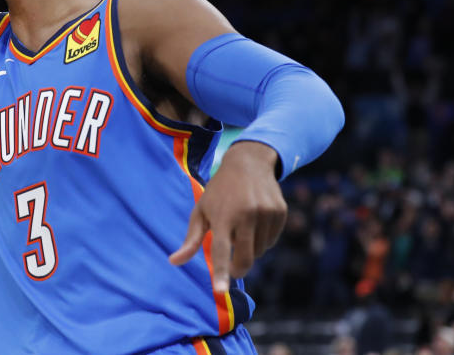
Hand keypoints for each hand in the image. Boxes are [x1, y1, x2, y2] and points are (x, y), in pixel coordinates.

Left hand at [168, 141, 286, 291]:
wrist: (248, 163)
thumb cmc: (219, 192)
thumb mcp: (201, 211)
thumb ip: (191, 239)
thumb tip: (173, 262)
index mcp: (222, 216)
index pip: (221, 250)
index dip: (220, 273)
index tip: (220, 291)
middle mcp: (246, 215)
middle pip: (246, 259)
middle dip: (238, 269)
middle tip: (232, 267)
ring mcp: (266, 213)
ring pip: (260, 251)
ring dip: (250, 249)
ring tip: (242, 229)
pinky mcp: (280, 212)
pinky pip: (272, 240)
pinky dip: (262, 239)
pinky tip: (255, 221)